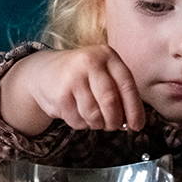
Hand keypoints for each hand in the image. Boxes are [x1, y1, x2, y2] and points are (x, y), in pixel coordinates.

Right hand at [2, 46, 145, 133]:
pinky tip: (78, 113)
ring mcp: (72, 78)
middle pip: (110, 101)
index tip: (137, 126)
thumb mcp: (103, 74)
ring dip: (97, 124)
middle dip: (115, 120)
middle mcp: (89, 62)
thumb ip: (119, 93)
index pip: (127, 85)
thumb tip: (132, 122)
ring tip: (94, 119)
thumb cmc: (83, 76)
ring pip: (94, 115)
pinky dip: (82, 124)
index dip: (134, 109)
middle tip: (114, 126)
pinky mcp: (59, 95)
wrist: (45, 71)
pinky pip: (78, 120)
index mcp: (107, 55)